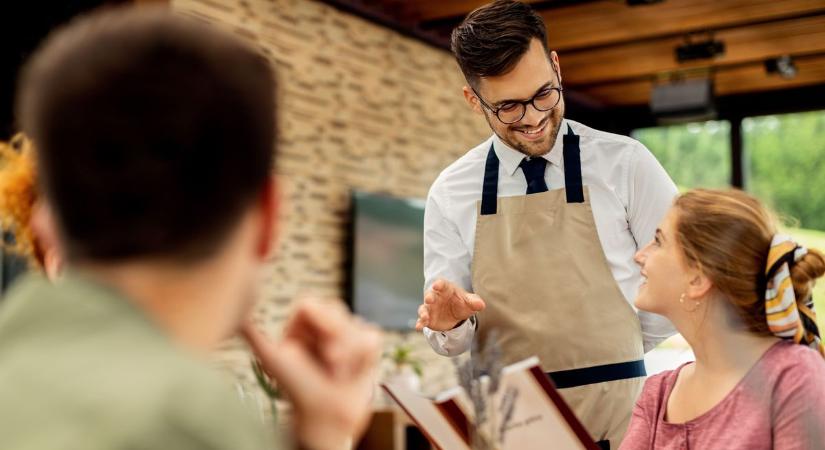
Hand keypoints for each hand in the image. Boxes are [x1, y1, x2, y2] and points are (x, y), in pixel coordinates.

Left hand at [241, 299, 380, 449]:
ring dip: (349, 354)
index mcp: (301, 323)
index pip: (311, 303)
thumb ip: (254, 336)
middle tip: (331, 365)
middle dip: (336, 340)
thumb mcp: (273, 360)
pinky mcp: (366, 342)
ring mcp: (347, 332)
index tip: (317, 347)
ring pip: (356, 324)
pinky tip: (353, 371)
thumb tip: (235, 317)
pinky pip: (371, 335)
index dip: (319, 322)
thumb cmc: (298, 390)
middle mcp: (323, 323)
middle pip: (336, 310)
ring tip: (338, 373)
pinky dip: (363, 356)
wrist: (325, 416)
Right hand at [415, 279, 485, 331]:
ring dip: (423, 312)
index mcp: (446, 289)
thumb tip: (481, 304)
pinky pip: (422, 320)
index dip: (439, 284)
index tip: (437, 285)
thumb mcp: (469, 302)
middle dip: (429, 297)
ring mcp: (430, 308)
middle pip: (430, 295)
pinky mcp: (428, 318)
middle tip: (429, 299)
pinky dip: (420, 323)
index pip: (442, 284)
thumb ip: (474, 302)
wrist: (456, 314)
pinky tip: (418, 327)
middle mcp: (435, 297)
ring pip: (424, 308)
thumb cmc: (462, 303)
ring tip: (424, 316)